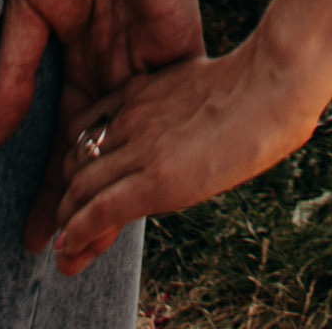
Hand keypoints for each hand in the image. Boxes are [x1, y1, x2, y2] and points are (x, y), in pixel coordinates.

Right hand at [0, 0, 202, 248]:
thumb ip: (16, 70)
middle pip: (103, 145)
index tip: (28, 231)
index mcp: (83, 47)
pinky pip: (164, 104)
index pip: (67, 130)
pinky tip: (126, 184)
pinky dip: (146, 143)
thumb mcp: (29, 4)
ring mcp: (147, 53)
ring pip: (135, 136)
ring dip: (112, 183)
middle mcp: (118, 59)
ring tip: (86, 237)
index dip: (47, 179)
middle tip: (56, 252)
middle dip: (80, 198)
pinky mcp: (175, 40)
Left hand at [49, 35, 319, 276]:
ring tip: (63, 241)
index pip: (86, 128)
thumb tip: (189, 130)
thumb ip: (178, 107)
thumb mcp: (200, 87)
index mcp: (141, 91)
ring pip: (82, 186)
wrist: (269, 88)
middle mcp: (131, 117)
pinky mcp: (154, 179)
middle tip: (62, 220)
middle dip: (66, 193)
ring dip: (67, 217)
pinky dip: (78, 230)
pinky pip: (101, 208)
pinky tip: (68, 245)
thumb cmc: (255, 87)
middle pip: (78, 159)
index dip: (77, 159)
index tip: (76, 182)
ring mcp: (141, 147)